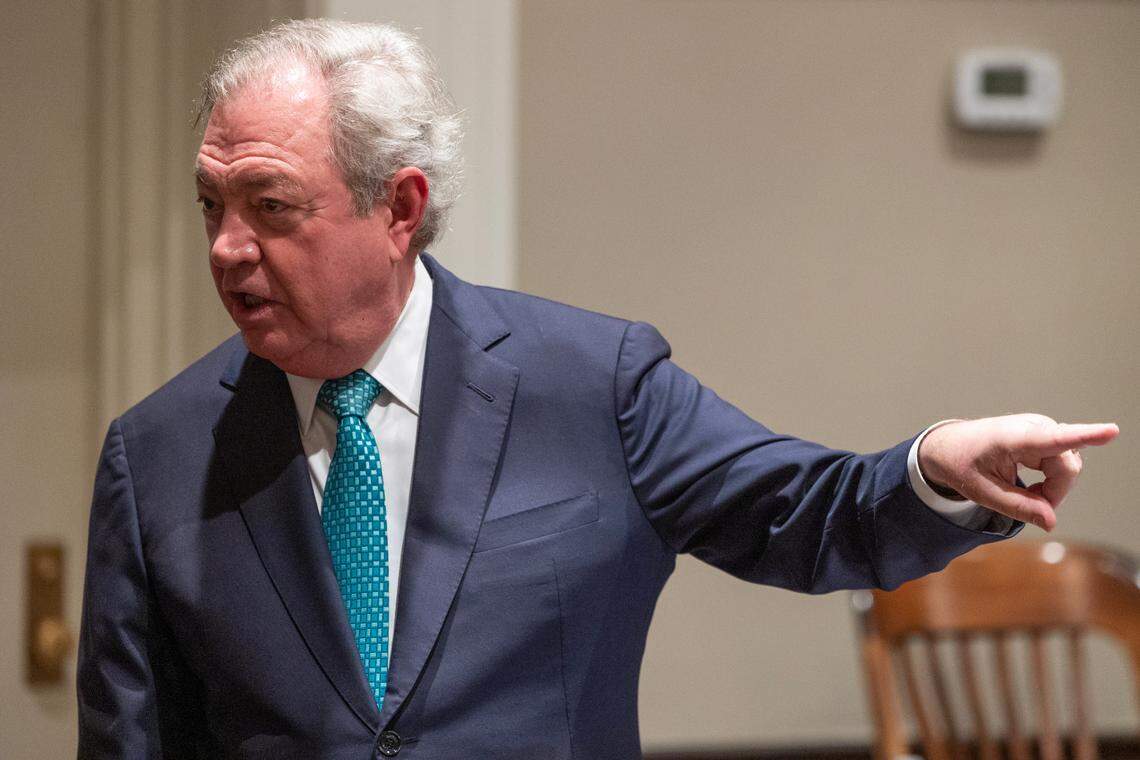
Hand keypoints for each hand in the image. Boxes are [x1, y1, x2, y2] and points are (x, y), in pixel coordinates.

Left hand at [918, 414, 1118, 530]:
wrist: (948, 446)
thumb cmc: (961, 464)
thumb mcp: (982, 492)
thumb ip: (1017, 507)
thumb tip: (1051, 521)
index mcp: (1012, 438)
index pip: (1054, 438)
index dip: (1086, 435)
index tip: (1112, 430)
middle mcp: (1033, 428)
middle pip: (1066, 467)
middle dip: (1055, 492)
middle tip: (1030, 506)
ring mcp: (1042, 429)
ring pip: (1068, 466)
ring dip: (1053, 487)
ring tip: (1025, 493)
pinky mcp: (1046, 434)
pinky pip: (1063, 463)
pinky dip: (1051, 481)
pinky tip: (1032, 487)